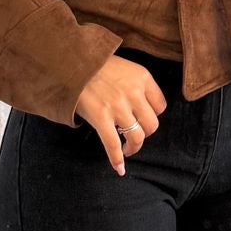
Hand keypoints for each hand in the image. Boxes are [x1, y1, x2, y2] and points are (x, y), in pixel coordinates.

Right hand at [76, 56, 167, 174]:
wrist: (70, 62)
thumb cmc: (95, 64)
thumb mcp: (124, 66)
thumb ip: (136, 84)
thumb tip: (140, 107)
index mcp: (142, 78)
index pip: (160, 106)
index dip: (152, 115)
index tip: (142, 118)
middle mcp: (134, 93)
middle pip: (152, 124)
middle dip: (144, 133)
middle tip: (134, 135)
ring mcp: (118, 106)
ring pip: (136, 137)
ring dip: (133, 148)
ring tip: (128, 150)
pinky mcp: (101, 117)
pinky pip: (113, 144)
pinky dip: (117, 159)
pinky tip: (119, 168)